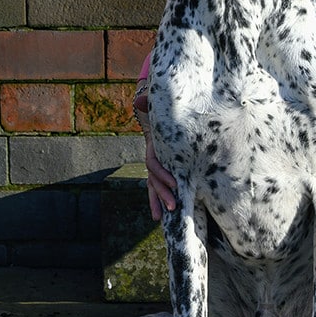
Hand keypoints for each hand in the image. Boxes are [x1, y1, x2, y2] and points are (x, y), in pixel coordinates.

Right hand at [133, 78, 176, 220]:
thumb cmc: (165, 113)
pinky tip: (158, 215)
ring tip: (162, 217)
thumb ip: (149, 104)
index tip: (176, 184)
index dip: (162, 174)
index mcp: (153, 145)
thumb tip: (138, 99)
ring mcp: (156, 165)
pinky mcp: (162, 171)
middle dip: (162, 193)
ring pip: (153, 185)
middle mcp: (152, 157)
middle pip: (153, 178)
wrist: (165, 117)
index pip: (153, 163)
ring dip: (157, 200)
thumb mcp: (159, 109)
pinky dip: (156, 200)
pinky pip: (157, 187)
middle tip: (173, 205)